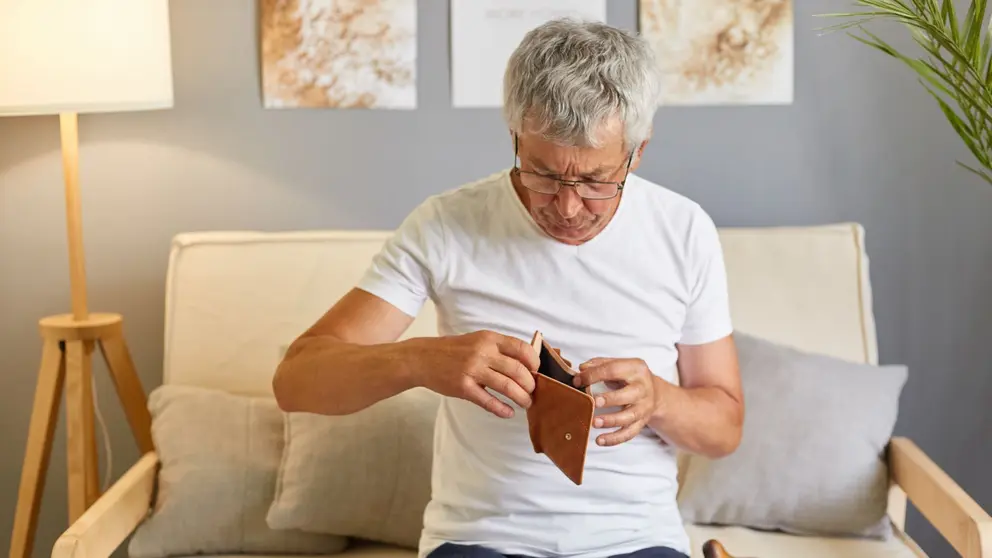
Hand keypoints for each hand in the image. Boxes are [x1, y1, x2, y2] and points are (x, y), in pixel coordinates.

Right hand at [410, 330, 538, 418]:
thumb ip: (499, 348)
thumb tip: (526, 364)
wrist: (423, 359)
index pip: (522, 349)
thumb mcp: (478, 340)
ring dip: (521, 398)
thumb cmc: (453, 350)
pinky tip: (508, 412)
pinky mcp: (463, 387)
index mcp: (489, 339)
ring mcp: (472, 370)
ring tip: (525, 403)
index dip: (534, 363)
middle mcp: (483, 352)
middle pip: (518, 370)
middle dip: (530, 384)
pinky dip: (502, 409)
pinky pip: (488, 401)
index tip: (536, 372)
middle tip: (532, 392)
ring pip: (507, 386)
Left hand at [572, 357, 659, 446]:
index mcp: (636, 369)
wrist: (654, 392)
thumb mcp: (618, 364)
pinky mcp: (642, 422)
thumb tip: (582, 370)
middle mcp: (643, 388)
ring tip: (594, 422)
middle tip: (594, 402)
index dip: (593, 375)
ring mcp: (644, 407)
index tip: (577, 381)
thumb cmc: (629, 377)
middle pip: (628, 395)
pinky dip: (614, 439)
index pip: (613, 370)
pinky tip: (600, 440)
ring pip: (629, 417)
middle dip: (610, 399)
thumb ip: (599, 364)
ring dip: (611, 421)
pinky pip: (629, 433)